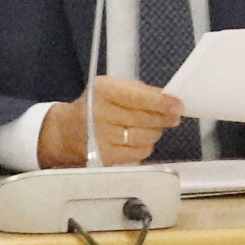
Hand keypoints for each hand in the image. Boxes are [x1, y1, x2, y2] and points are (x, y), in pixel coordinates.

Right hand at [41, 74, 184, 168]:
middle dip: (164, 118)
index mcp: (104, 91)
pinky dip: (145, 146)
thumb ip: (142, 91)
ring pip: (146, 137)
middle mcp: (100, 114)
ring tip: (151, 127)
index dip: (163, 103)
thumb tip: (170, 98)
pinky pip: (139, 153)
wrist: (66, 131)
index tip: (178, 106)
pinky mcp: (105, 156)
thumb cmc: (95, 106)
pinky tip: (138, 139)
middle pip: (146, 119)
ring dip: (155, 132)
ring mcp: (102, 137)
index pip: (140, 99)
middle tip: (172, 117)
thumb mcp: (114, 88)